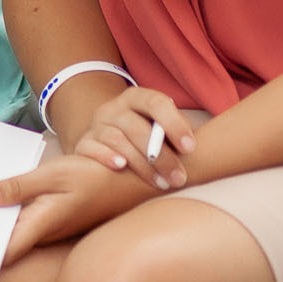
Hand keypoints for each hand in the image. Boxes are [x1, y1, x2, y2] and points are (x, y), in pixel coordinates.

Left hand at [0, 150, 156, 261]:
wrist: (133, 181)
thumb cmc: (96, 177)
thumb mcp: (52, 175)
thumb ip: (17, 187)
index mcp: (41, 225)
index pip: (6, 252)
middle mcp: (45, 233)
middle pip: (6, 244)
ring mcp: (52, 229)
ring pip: (16, 234)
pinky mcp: (56, 221)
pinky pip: (26, 224)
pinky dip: (8, 217)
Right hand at [69, 85, 194, 191]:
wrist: (109, 140)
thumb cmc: (148, 136)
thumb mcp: (162, 127)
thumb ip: (177, 131)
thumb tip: (199, 149)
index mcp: (137, 98)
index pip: (155, 102)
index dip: (174, 124)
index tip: (191, 149)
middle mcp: (114, 109)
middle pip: (136, 127)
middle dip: (161, 156)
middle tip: (179, 178)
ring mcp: (96, 125)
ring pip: (116, 140)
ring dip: (141, 165)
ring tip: (161, 183)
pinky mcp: (83, 143)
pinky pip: (90, 148)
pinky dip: (105, 156)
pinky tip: (121, 167)